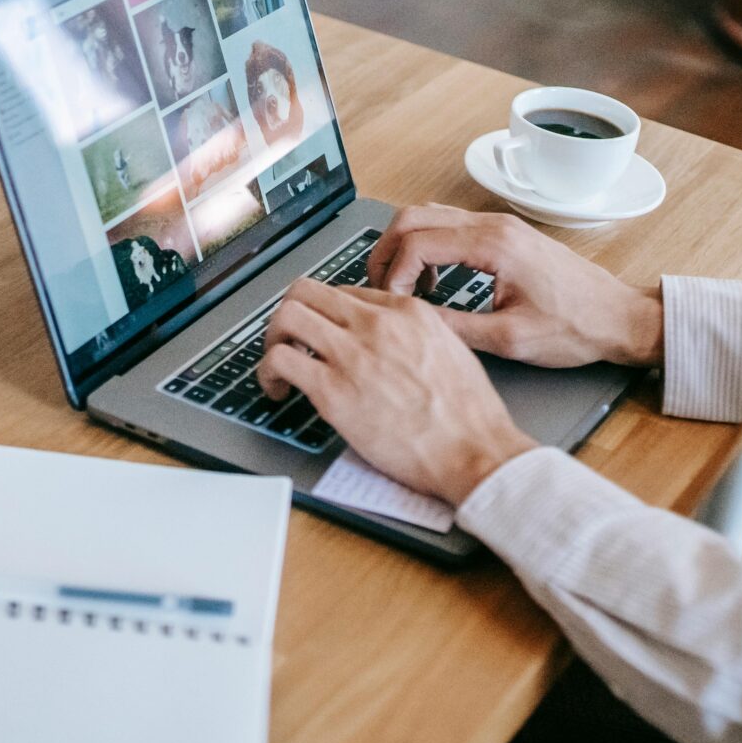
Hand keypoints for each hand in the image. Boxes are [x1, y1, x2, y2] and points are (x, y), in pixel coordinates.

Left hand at [259, 279, 537, 505]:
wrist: (474, 450)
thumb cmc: (469, 416)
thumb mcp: (451, 351)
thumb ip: (416, 336)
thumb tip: (391, 342)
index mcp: (408, 313)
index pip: (346, 292)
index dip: (327, 314)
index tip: (322, 334)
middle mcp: (376, 325)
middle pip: (308, 292)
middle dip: (290, 314)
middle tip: (289, 339)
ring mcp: (352, 354)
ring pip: (287, 316)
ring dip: (273, 338)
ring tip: (278, 364)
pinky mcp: (332, 390)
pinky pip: (280, 360)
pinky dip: (268, 372)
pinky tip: (277, 390)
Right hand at [367, 204, 663, 367]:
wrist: (618, 318)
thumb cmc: (575, 328)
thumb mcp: (509, 339)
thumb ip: (453, 327)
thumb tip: (410, 320)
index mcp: (494, 245)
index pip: (417, 243)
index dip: (391, 274)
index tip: (390, 305)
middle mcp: (493, 225)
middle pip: (413, 217)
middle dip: (386, 252)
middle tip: (379, 290)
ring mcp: (499, 226)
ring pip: (429, 216)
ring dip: (405, 248)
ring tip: (401, 289)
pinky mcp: (504, 235)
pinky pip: (449, 227)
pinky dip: (427, 248)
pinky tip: (432, 283)